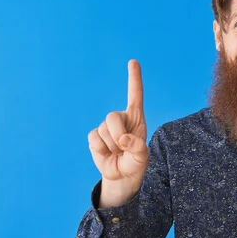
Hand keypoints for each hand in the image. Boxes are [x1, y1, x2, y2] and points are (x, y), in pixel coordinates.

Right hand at [87, 60, 147, 206]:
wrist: (122, 176)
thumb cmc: (135, 163)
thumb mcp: (142, 157)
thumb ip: (137, 148)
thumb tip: (123, 140)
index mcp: (136, 119)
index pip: (135, 95)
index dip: (134, 78)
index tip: (133, 61)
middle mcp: (121, 119)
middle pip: (113, 116)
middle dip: (118, 134)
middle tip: (124, 148)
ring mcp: (106, 127)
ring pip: (103, 130)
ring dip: (111, 146)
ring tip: (117, 153)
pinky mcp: (95, 137)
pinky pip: (94, 139)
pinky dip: (101, 149)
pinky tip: (107, 154)